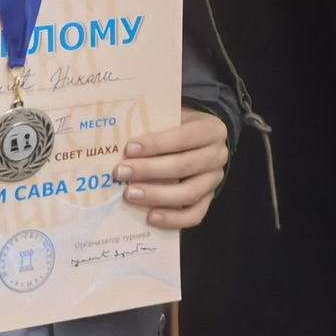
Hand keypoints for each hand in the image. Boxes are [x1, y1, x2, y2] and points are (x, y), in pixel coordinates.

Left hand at [116, 107, 229, 228]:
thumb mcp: (171, 117)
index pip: (184, 137)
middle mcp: (218, 155)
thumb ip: (154, 126)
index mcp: (211, 129)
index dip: (156, 143)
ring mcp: (214, 181)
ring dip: (156, 195)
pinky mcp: (208, 201)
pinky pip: (194, 215)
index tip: (129, 149)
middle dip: (149, 170)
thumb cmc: (177, 127)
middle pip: (184, 166)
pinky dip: (172, 218)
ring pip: (189, 193)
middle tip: (121, 172)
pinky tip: (150, 217)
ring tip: (130, 194)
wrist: (196, 143)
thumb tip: (118, 141)